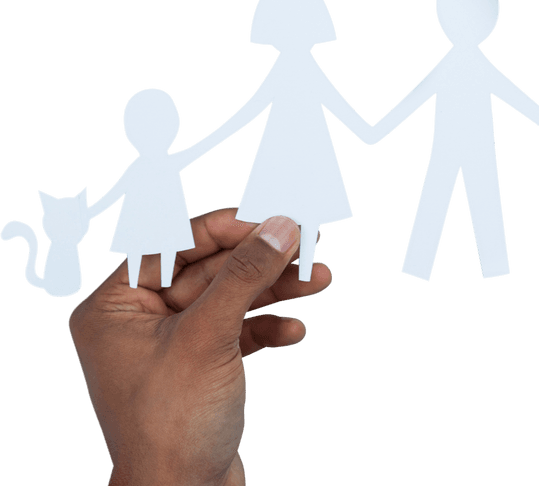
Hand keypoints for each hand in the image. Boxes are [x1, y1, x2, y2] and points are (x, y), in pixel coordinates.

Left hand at [68, 210, 332, 485]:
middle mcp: (138, 323)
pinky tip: (293, 330)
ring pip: (229, 299)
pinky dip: (267, 327)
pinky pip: (238, 332)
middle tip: (305, 241)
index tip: (269, 216)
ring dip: (274, 290)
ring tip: (317, 279)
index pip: (171, 244)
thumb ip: (244, 275)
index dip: (224, 227)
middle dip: (260, 260)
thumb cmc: (169, 428)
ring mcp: (172, 347)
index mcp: (115, 308)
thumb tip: (277, 227)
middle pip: (208, 270)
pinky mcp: (201, 369)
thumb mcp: (208, 337)